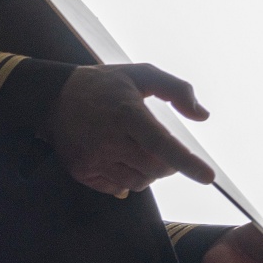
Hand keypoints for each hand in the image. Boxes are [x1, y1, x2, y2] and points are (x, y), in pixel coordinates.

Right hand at [46, 63, 214, 196]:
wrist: (55, 98)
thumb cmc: (105, 85)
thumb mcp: (143, 74)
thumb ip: (177, 89)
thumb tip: (202, 116)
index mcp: (128, 113)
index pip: (162, 144)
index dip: (187, 162)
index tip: (208, 178)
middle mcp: (110, 139)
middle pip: (154, 169)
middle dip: (169, 166)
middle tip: (166, 155)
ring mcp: (93, 158)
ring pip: (137, 182)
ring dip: (149, 174)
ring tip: (142, 156)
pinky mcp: (82, 171)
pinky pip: (117, 188)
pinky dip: (128, 181)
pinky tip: (123, 163)